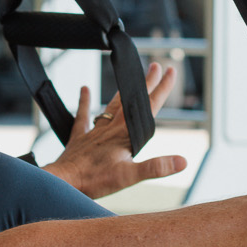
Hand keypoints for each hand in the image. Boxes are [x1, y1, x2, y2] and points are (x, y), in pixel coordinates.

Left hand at [42, 61, 187, 199]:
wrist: (64, 180)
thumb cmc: (94, 179)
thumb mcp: (130, 176)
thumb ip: (156, 167)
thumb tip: (182, 161)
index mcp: (125, 134)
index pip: (149, 107)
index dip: (162, 89)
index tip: (171, 72)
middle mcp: (111, 128)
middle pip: (132, 101)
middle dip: (147, 83)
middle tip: (157, 65)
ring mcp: (95, 131)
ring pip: (113, 106)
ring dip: (124, 91)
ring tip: (132, 79)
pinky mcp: (80, 136)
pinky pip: (83, 114)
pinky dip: (84, 101)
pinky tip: (84, 89)